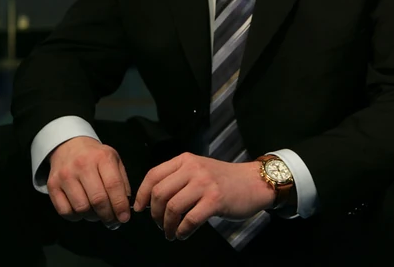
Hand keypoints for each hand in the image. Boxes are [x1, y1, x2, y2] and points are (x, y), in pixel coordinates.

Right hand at [47, 136, 131, 228]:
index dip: (120, 205)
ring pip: (81, 208)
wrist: (70, 146)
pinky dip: (77, 217)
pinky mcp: (52, 186)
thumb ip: (122, 182)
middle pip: (97, 199)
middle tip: (113, 221)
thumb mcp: (114, 160)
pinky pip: (65, 211)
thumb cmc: (96, 157)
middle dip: (108, 215)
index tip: (124, 217)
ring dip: (93, 217)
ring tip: (98, 214)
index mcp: (102, 157)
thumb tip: (125, 207)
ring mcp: (65, 175)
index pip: (113, 185)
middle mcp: (82, 165)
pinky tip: (83, 211)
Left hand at [132, 153, 275, 240]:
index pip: (153, 175)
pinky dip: (182, 231)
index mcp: (186, 160)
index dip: (141, 194)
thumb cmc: (224, 180)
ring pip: (172, 207)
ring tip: (170, 232)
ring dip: (167, 226)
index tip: (140, 209)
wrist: (254, 182)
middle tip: (159, 225)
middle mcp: (193, 168)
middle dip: (155, 214)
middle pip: (160, 193)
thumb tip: (151, 199)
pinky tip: (183, 234)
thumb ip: (178, 177)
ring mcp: (205, 184)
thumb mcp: (199, 169)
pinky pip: (189, 220)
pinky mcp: (215, 200)